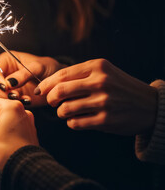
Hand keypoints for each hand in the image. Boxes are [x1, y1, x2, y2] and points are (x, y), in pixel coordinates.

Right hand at [0, 51, 62, 106]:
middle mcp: (4, 73)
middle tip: (15, 95)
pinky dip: (15, 104)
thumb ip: (23, 74)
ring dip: (8, 99)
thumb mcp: (38, 67)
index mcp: (7, 61)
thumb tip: (9, 83)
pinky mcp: (12, 97)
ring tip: (23, 98)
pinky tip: (27, 101)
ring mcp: (7, 86)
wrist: (58, 82)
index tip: (6, 87)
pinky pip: (6, 103)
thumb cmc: (48, 68)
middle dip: (2, 92)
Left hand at [35, 59, 156, 134]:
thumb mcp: (102, 72)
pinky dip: (71, 122)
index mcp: (97, 67)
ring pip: (65, 109)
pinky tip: (77, 119)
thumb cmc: (119, 87)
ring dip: (61, 112)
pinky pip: (75, 123)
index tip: (40, 90)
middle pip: (59, 92)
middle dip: (50, 99)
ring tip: (66, 111)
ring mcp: (104, 102)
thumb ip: (77, 75)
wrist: (149, 105)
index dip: (46, 84)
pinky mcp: (106, 120)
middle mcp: (100, 82)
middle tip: (51, 102)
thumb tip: (45, 86)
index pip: (61, 75)